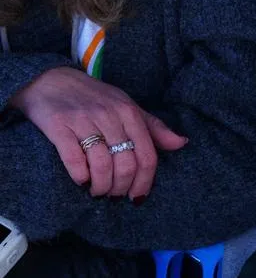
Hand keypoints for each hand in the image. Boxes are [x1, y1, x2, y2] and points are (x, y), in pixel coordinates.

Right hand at [9, 67, 187, 200]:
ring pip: (102, 164)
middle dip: (122, 187)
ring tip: (97, 192)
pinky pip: (74, 158)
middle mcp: (110, 115)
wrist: (53, 80)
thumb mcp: (127, 107)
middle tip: (114, 195)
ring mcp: (84, 120)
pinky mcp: (59, 125)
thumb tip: (182, 143)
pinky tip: (81, 180)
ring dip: (101, 186)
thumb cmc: (95, 98)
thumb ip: (154, 128)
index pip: (147, 155)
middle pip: (126, 163)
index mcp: (130, 112)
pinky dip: (80, 176)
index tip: (138, 197)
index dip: (144, 181)